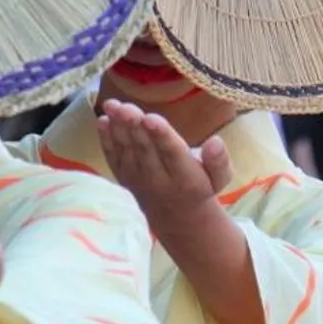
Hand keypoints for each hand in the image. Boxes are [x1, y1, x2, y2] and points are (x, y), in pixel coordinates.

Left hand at [96, 100, 231, 243]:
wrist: (176, 218)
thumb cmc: (200, 187)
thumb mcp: (219, 179)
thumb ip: (219, 161)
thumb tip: (215, 141)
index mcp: (184, 177)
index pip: (172, 154)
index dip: (161, 136)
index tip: (152, 119)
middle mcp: (158, 179)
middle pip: (144, 149)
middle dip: (134, 127)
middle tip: (126, 107)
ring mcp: (137, 179)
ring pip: (126, 150)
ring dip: (118, 127)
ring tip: (112, 106)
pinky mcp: (123, 176)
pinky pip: (113, 157)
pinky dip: (106, 140)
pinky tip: (102, 120)